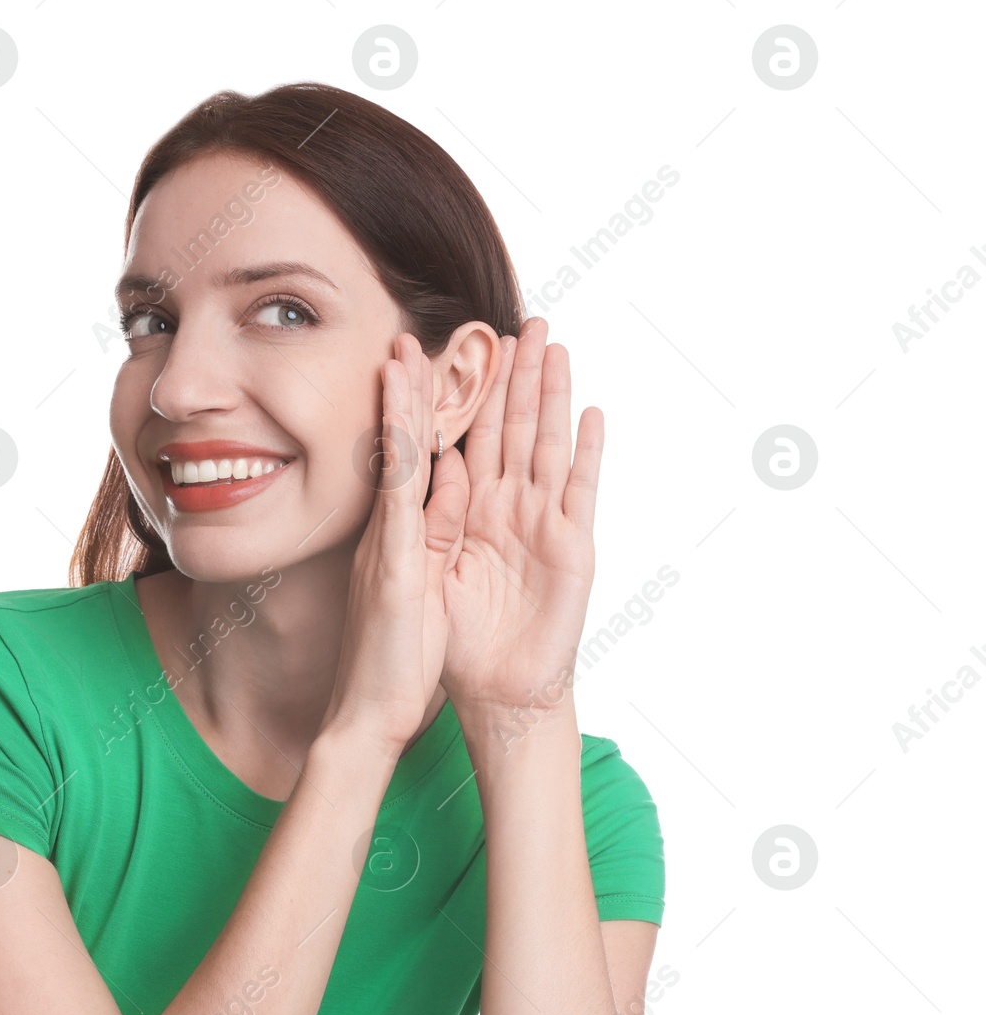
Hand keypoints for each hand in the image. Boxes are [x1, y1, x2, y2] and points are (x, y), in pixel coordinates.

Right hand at [322, 332, 454, 756]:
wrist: (369, 716)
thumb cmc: (397, 661)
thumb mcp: (423, 584)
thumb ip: (437, 529)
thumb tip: (454, 475)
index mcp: (402, 537)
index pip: (416, 463)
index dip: (422, 414)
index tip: (428, 366)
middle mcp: (390, 532)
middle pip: (403, 449)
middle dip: (409, 391)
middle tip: (410, 336)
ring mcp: (388, 544)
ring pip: (397, 461)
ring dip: (403, 403)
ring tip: (405, 350)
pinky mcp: (393, 563)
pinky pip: (401, 495)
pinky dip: (404, 449)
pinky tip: (409, 413)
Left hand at [424, 316, 598, 723]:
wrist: (491, 693)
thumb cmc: (451, 643)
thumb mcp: (422, 575)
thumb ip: (429, 521)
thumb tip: (430, 467)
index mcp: (463, 512)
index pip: (460, 440)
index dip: (456, 398)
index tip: (448, 347)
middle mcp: (505, 509)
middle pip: (510, 428)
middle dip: (513, 376)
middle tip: (519, 320)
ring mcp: (541, 523)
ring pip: (546, 444)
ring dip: (550, 396)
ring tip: (553, 345)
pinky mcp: (570, 548)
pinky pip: (580, 491)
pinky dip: (588, 452)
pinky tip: (591, 412)